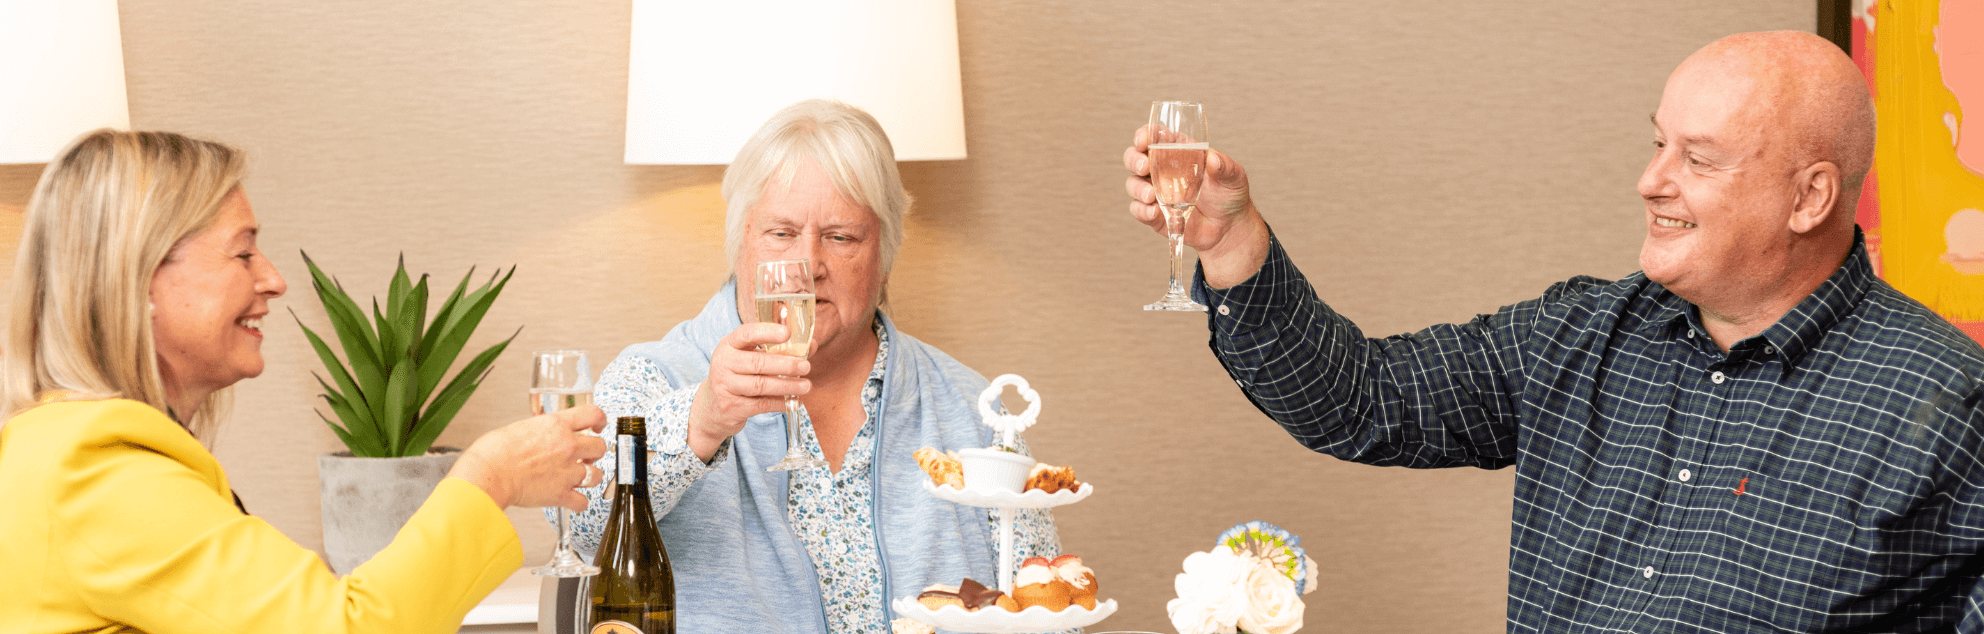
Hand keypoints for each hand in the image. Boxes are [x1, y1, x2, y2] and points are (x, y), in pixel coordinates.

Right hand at [449, 404, 608, 510]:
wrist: (487, 475)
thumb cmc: (494, 451)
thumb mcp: (522, 427)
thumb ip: (543, 430)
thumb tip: (547, 435)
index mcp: (557, 425)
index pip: (593, 414)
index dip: (600, 420)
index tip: (598, 426)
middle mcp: (567, 447)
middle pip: (600, 446)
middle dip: (594, 452)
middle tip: (585, 456)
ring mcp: (567, 472)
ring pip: (597, 475)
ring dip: (590, 476)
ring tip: (578, 478)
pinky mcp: (560, 494)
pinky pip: (583, 502)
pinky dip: (578, 502)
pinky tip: (570, 499)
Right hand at [686, 322, 811, 461]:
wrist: (712, 407)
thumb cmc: (738, 376)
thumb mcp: (749, 358)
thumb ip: (777, 350)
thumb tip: (811, 345)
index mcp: (728, 345)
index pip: (747, 333)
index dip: (768, 332)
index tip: (788, 333)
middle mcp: (723, 363)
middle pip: (758, 362)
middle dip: (786, 364)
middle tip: (806, 366)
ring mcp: (725, 386)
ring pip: (761, 385)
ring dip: (787, 385)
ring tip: (806, 386)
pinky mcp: (731, 407)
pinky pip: (761, 404)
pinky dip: (780, 403)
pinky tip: (793, 401)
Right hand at [1123, 124, 1270, 287]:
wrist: (1230, 228)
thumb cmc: (1230, 195)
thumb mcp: (1234, 176)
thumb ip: (1225, 167)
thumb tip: (1214, 160)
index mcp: (1180, 153)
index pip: (1156, 137)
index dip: (1145, 134)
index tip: (1143, 139)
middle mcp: (1163, 171)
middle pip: (1136, 157)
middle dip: (1133, 159)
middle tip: (1143, 167)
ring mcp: (1157, 193)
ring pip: (1133, 184)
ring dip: (1137, 188)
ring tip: (1151, 195)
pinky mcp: (1156, 214)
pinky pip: (1139, 210)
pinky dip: (1142, 211)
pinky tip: (1154, 212)